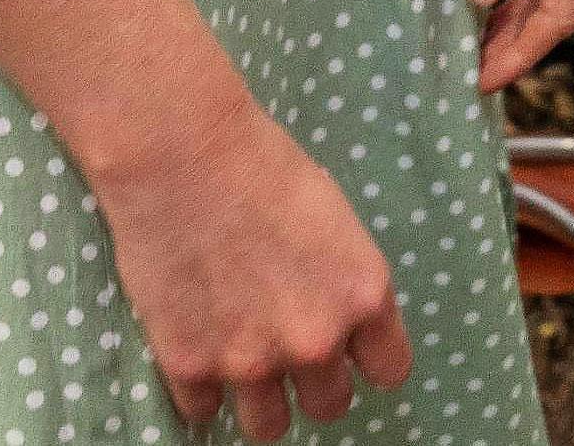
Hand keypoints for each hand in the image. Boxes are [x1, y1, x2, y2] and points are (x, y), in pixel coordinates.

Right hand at [92, 94, 411, 438]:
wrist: (184, 155)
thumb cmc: (264, 167)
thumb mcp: (336, 222)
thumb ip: (342, 283)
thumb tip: (341, 320)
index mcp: (363, 297)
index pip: (389, 371)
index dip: (367, 361)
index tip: (351, 352)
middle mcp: (316, 339)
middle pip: (330, 406)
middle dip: (313, 382)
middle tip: (288, 349)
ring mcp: (251, 360)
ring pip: (269, 427)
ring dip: (260, 399)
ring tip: (244, 361)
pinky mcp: (190, 366)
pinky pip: (204, 411)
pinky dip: (200, 387)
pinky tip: (198, 348)